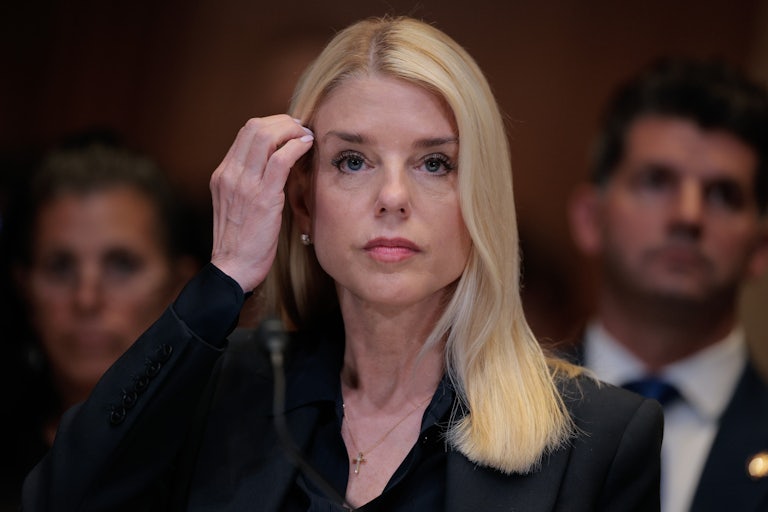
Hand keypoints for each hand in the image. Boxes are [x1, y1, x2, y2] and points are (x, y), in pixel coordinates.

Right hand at [210, 115, 313, 291]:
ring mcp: (244, 184)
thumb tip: (276, 165)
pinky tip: (307, 146)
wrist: (233, 268)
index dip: (271, 125)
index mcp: (223, 174)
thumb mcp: (239, 205)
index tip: (290, 131)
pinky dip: (296, 146)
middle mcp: (229, 174)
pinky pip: (280, 159)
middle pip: (254, 127)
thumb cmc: (242, 241)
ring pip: (265, 136)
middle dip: (283, 122)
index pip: (245, 133)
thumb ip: (250, 183)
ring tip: (306, 136)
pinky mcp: (262, 197)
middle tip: (301, 129)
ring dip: (291, 130)